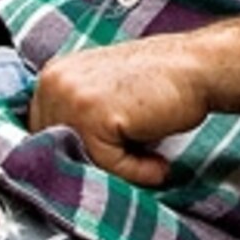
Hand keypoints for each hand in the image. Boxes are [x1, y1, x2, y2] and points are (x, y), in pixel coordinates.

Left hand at [28, 37, 210, 187]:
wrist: (198, 67)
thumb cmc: (159, 85)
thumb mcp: (105, 95)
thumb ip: (78, 119)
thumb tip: (63, 167)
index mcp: (53, 75)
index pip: (41, 135)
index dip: (73, 153)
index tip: (105, 159)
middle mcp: (54, 82)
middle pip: (54, 152)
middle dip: (94, 163)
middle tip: (133, 160)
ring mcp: (72, 97)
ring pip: (79, 162)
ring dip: (118, 171)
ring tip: (150, 161)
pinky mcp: (95, 115)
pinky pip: (106, 165)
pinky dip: (137, 172)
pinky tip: (158, 163)